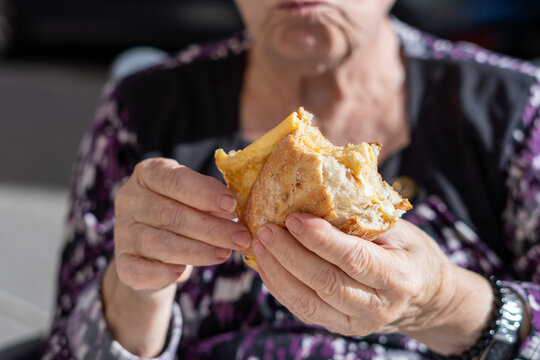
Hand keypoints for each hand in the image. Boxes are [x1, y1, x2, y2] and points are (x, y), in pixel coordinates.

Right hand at [103, 158, 250, 355]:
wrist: (154, 246)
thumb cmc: (182, 211)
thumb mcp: (194, 196)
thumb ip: (209, 198)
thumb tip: (234, 208)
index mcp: (148, 173)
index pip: (175, 180)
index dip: (204, 193)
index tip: (232, 205)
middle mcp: (130, 199)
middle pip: (171, 214)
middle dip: (211, 228)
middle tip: (240, 237)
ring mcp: (123, 230)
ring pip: (160, 243)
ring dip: (198, 251)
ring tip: (225, 254)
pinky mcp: (122, 260)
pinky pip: (138, 270)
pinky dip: (162, 273)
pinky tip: (183, 272)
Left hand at [252, 215, 492, 354]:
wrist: (424, 296)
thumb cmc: (409, 253)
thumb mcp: (399, 230)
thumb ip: (364, 218)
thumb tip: (320, 189)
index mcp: (398, 277)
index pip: (353, 259)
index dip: (321, 240)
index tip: (294, 218)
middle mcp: (377, 307)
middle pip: (325, 283)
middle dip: (289, 254)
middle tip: (266, 228)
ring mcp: (356, 322)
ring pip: (308, 302)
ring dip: (278, 271)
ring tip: (258, 244)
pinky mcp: (338, 326)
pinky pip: (302, 309)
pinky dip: (279, 286)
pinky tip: (265, 264)